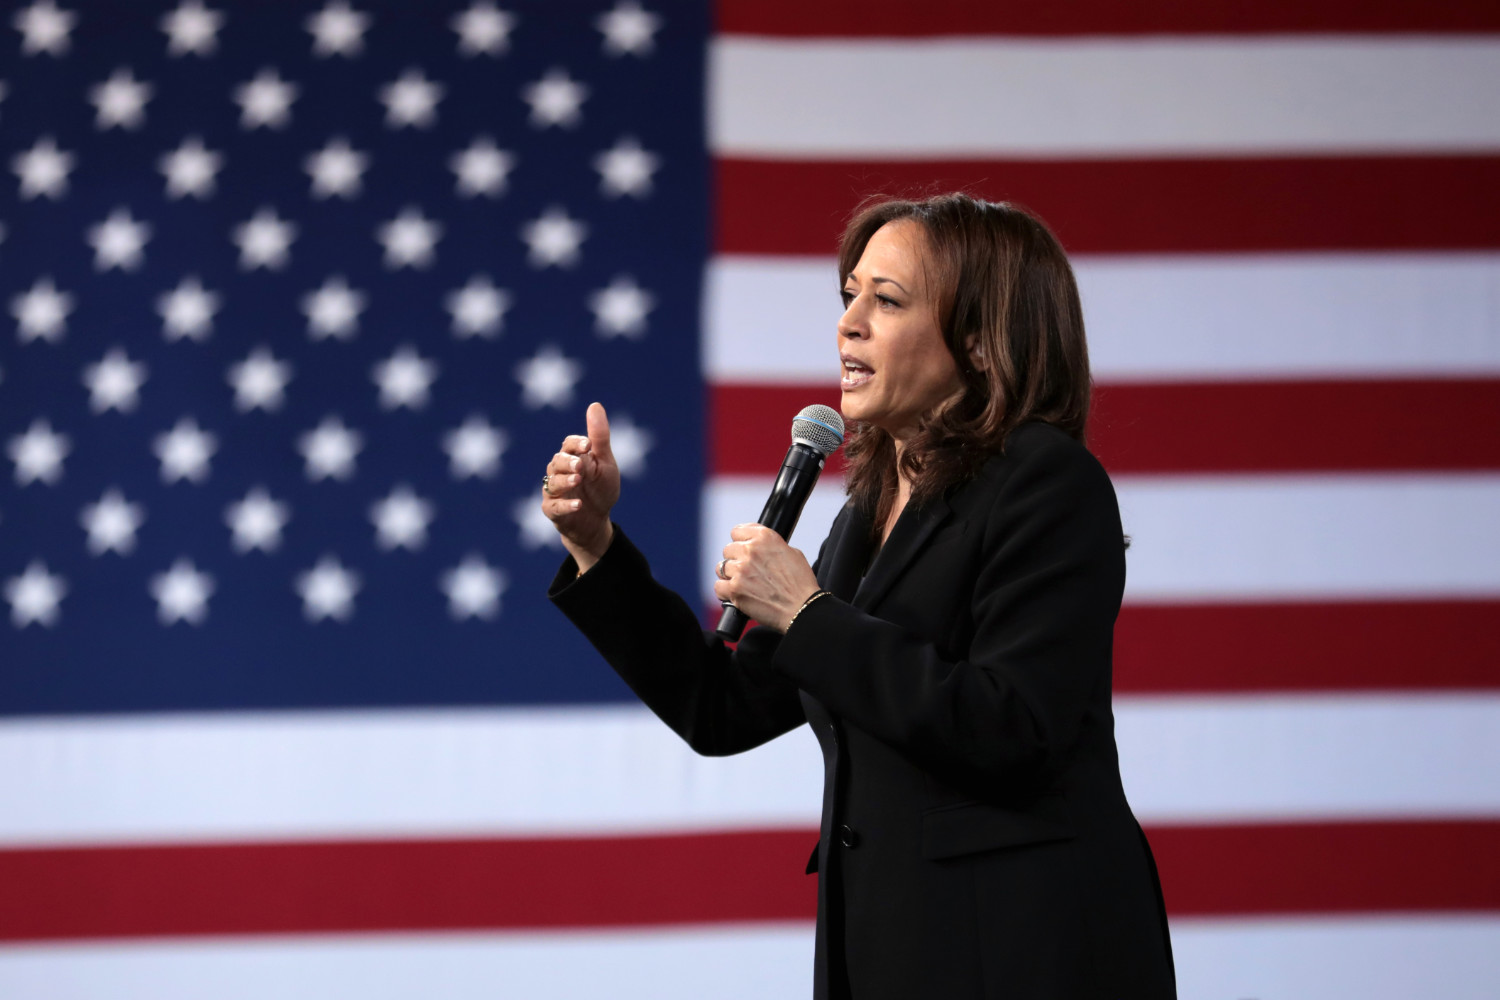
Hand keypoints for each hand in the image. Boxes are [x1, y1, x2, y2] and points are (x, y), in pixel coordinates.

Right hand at [543, 402, 619, 571]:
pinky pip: (554, 507)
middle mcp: (559, 472)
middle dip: (568, 462)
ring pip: (553, 483)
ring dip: (565, 481)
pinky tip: (578, 504)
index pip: (568, 445)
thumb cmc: (600, 488)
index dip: (576, 443)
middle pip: (557, 462)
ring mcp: (555, 492)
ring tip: (578, 479)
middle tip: (580, 465)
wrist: (597, 521)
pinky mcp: (553, 511)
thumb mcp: (604, 462)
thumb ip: (599, 437)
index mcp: (573, 457)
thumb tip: (595, 404)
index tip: (588, 445)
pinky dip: (565, 505)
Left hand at [713, 524, 819, 632]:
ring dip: (730, 575)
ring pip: (721, 567)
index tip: (743, 548)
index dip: (741, 541)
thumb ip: (770, 545)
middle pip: (728, 549)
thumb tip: (759, 546)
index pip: (737, 531)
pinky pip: (718, 586)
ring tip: (742, 583)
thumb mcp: (791, 552)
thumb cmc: (800, 583)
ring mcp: (741, 570)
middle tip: (747, 571)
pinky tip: (737, 593)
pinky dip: (725, 591)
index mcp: (765, 537)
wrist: (802, 608)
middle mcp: (751, 550)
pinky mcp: (735, 589)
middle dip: (736, 559)